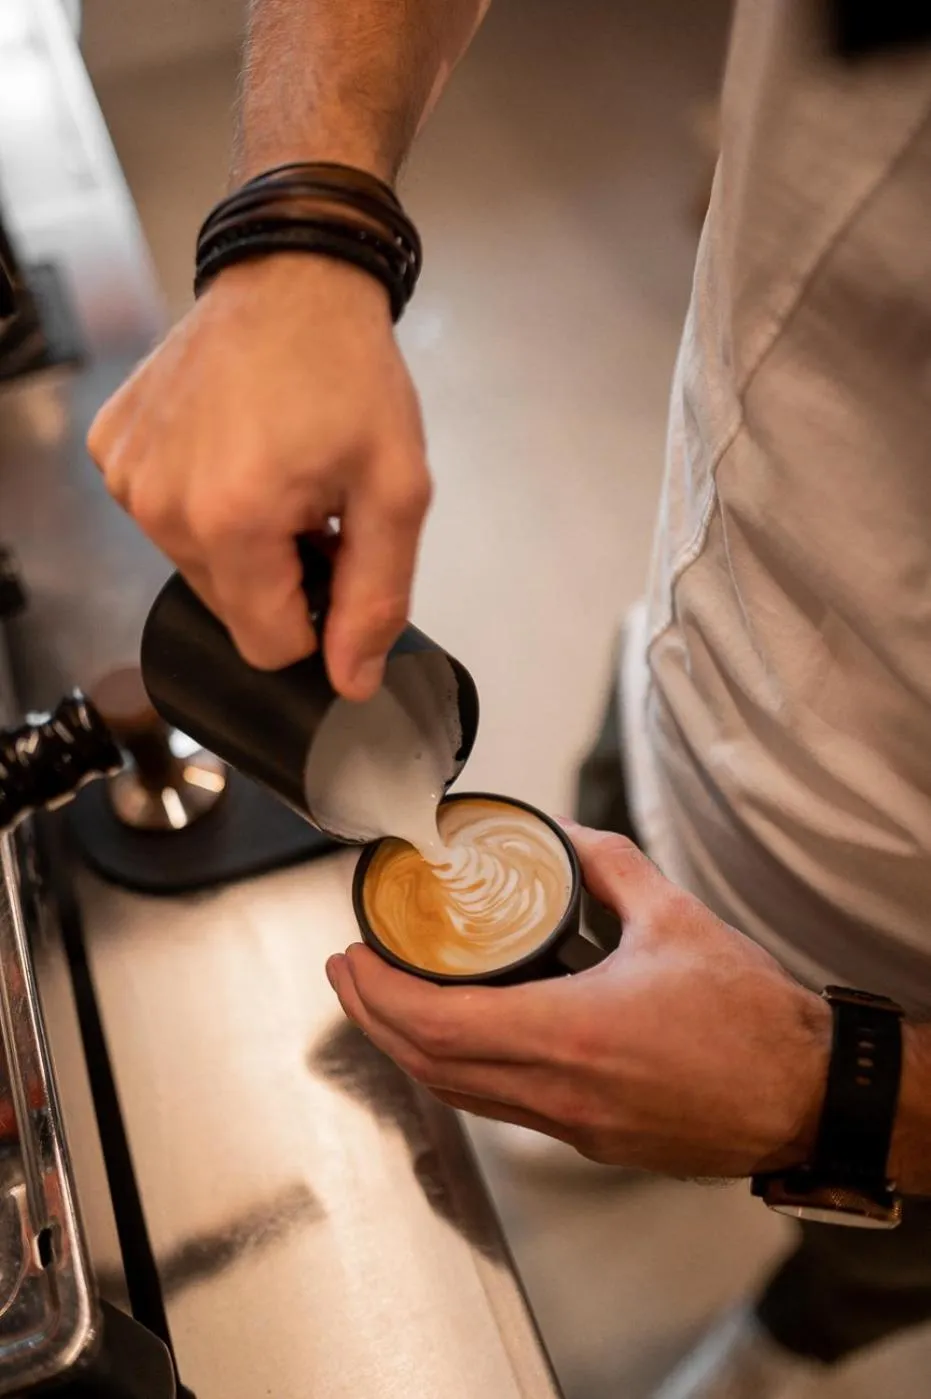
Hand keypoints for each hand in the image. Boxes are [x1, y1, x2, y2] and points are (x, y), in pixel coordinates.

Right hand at [88, 256, 430, 698]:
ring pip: (198, 568)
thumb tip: (352, 681)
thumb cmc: (349, 371)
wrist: (293, 276)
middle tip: (314, 505)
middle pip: (231, 609)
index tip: (337, 560)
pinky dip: (203, 502)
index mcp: (231, 521)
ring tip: (277, 471)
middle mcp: (160, 506)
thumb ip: (377, 598)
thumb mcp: (396, 490)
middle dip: (281, 575)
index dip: (317, 620)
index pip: (268, 647)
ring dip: (243, 540)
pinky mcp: (113, 449)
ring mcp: (128, 476)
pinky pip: (164, 519)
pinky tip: (234, 448)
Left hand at [327, 823, 831, 1177]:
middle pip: (430, 1066)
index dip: (379, 994)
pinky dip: (459, 1072)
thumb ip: (613, 867)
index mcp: (571, 1033)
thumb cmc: (751, 1022)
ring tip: (387, 1001)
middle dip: (372, 1018)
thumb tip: (572, 837)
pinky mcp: (589, 1139)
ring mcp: (571, 1124)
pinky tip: (459, 1040)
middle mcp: (559, 1090)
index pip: (440, 1023)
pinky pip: (499, 1108)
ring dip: (409, 1048)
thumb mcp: (676, 919)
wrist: (805, 1097)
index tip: (352, 958)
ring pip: (459, 1095)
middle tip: (348, 972)